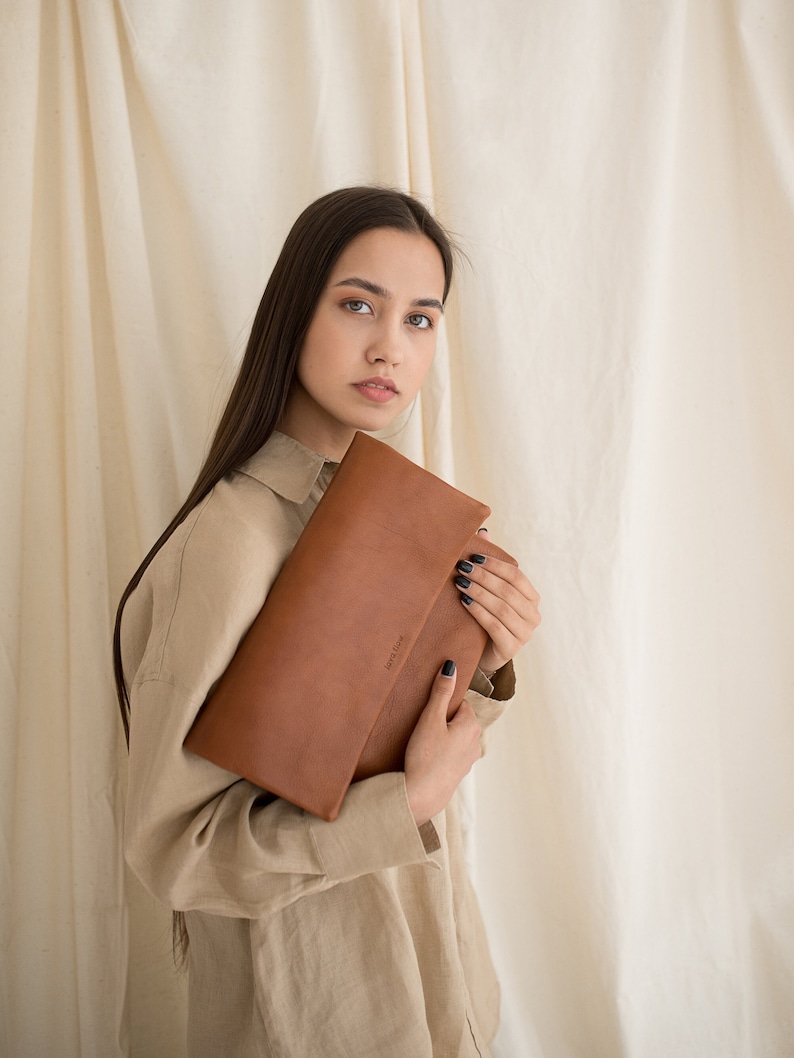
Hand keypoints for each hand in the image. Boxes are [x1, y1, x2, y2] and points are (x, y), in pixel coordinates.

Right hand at [404, 662, 482, 825]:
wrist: (421, 795)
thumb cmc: (425, 756)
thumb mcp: (430, 719)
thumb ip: (441, 692)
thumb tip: (451, 667)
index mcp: (472, 725)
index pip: (459, 703)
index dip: (442, 707)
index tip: (428, 715)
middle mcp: (476, 742)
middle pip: (458, 720)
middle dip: (442, 721)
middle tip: (423, 730)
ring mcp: (469, 760)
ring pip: (455, 737)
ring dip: (442, 737)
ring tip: (423, 745)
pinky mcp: (459, 772)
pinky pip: (451, 753)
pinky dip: (441, 752)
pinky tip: (427, 758)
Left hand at [454, 529, 540, 675]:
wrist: (482, 655)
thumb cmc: (487, 617)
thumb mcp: (489, 592)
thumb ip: (490, 565)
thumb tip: (483, 532)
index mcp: (532, 598)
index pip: (516, 576)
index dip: (495, 565)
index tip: (473, 557)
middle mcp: (533, 616)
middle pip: (508, 590)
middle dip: (483, 577)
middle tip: (461, 567)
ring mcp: (524, 634)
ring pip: (501, 607)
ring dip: (479, 592)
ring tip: (460, 582)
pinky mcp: (511, 649)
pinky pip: (494, 625)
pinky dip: (478, 611)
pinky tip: (464, 601)